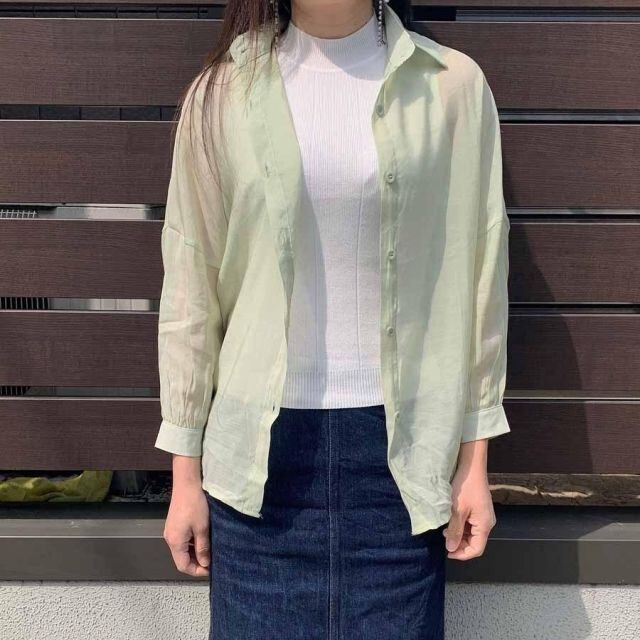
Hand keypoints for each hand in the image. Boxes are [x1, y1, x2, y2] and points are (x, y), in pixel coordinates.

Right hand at [163, 456, 210, 575]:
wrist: (187, 483)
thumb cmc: (195, 505)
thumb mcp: (202, 528)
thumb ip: (203, 547)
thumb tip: (205, 563)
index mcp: (175, 542)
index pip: (183, 566)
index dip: (196, 571)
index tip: (210, 570)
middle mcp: (169, 538)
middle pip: (181, 558)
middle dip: (196, 563)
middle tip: (212, 562)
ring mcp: (170, 530)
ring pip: (182, 549)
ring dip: (194, 553)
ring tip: (209, 552)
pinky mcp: (174, 523)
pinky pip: (182, 540)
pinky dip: (191, 544)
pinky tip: (202, 540)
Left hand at [443, 440, 495, 560]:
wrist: (471, 466)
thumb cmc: (465, 486)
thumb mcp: (457, 510)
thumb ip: (454, 531)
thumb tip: (451, 548)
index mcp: (485, 525)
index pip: (476, 549)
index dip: (462, 554)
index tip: (448, 553)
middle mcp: (487, 522)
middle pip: (475, 542)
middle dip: (460, 544)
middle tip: (444, 541)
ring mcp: (483, 515)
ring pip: (472, 533)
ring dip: (459, 535)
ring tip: (445, 530)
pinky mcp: (479, 509)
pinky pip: (471, 524)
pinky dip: (461, 526)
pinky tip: (451, 522)